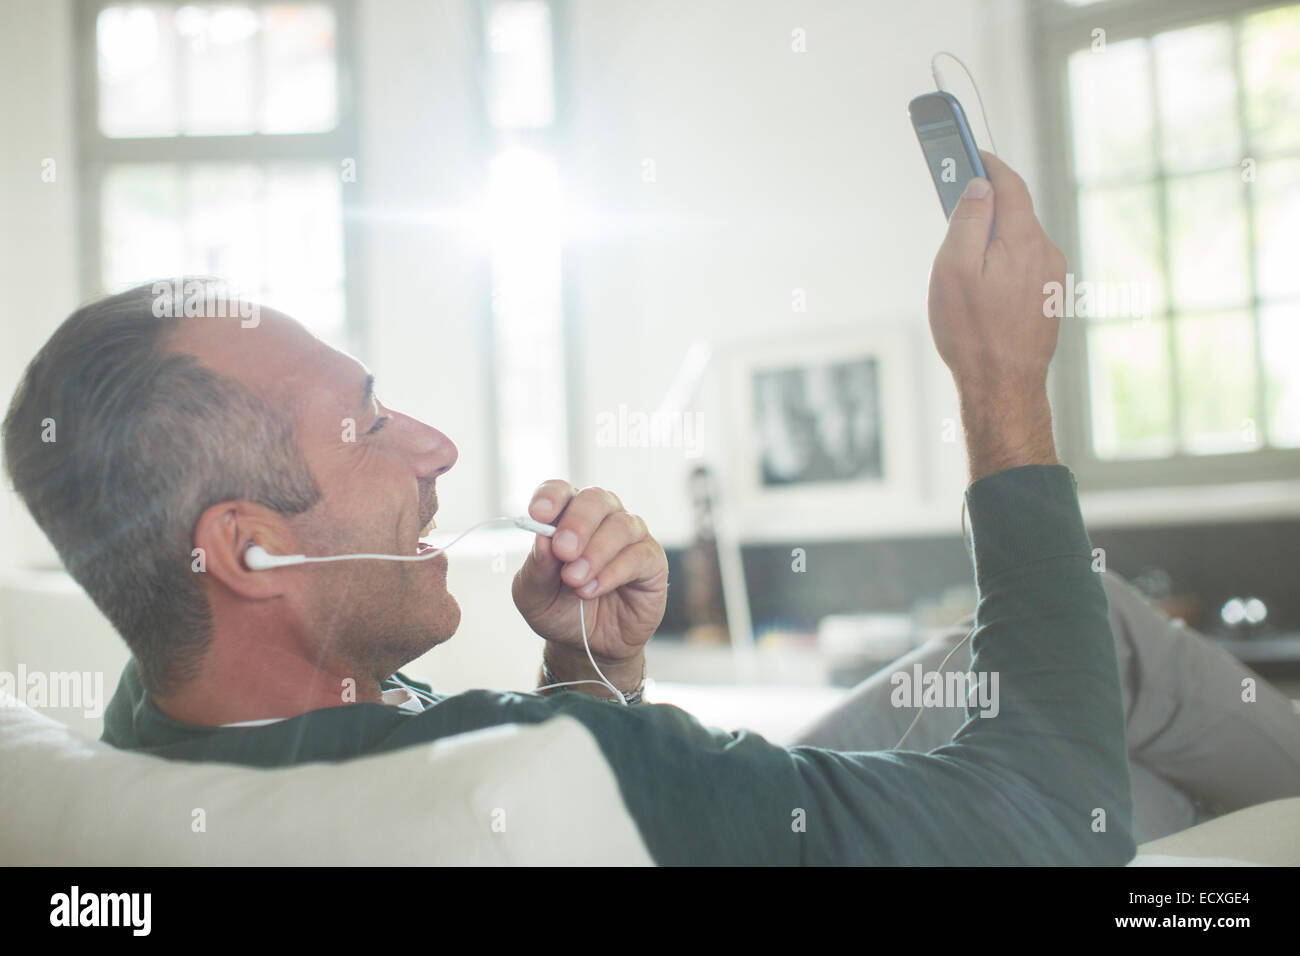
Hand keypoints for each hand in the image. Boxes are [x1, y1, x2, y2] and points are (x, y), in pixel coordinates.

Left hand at [512, 481, 667, 680]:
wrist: (587, 645)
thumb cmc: (560, 610)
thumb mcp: (533, 596)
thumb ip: (536, 568)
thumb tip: (542, 540)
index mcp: (567, 518)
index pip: (562, 491)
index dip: (552, 496)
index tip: (539, 513)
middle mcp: (601, 519)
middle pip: (596, 499)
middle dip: (578, 522)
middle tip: (563, 550)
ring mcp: (630, 537)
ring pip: (620, 525)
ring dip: (595, 552)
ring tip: (574, 580)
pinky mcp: (651, 561)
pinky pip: (638, 555)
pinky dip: (613, 572)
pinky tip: (593, 589)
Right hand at [926, 151, 1064, 478]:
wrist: (1003, 387)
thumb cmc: (972, 333)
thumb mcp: (954, 269)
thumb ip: (967, 219)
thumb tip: (980, 185)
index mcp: (1022, 239)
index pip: (1009, 184)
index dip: (987, 162)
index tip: (968, 149)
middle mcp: (1046, 251)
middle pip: (1014, 211)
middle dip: (985, 203)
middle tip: (952, 198)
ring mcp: (1052, 276)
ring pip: (1019, 240)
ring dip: (992, 239)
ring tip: (961, 261)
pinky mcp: (1051, 297)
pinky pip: (1024, 264)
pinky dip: (1002, 262)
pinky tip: (981, 288)